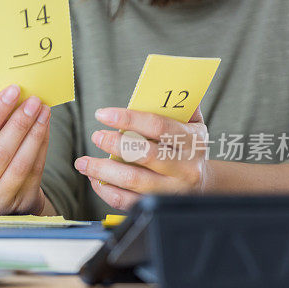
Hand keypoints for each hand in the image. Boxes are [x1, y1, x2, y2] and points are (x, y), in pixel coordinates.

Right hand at [0, 85, 52, 215]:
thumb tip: (14, 97)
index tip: (12, 91)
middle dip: (19, 122)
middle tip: (33, 100)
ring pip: (20, 164)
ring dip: (34, 133)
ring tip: (43, 111)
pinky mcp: (20, 204)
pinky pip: (34, 171)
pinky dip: (42, 146)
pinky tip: (45, 128)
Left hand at [74, 107, 210, 210]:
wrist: (205, 186)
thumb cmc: (189, 147)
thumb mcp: (193, 124)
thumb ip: (180, 105)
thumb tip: (164, 83)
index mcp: (193, 141)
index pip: (158, 126)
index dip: (128, 118)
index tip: (103, 114)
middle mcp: (184, 167)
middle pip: (144, 154)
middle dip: (114, 144)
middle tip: (96, 136)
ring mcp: (171, 190)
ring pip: (132, 180)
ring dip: (102, 170)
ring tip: (83, 162)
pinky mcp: (156, 205)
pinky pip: (126, 201)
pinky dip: (105, 190)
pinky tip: (94, 179)